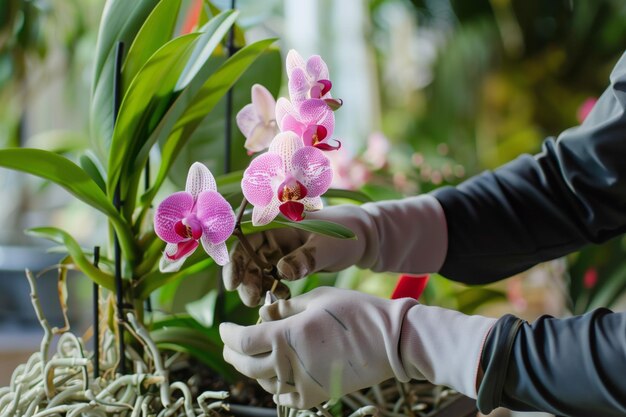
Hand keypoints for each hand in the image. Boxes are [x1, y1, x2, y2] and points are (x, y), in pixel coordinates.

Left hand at [219, 287, 416, 408]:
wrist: (392, 342)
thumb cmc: (356, 312)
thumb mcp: (317, 298)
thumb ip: (285, 308)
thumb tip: (263, 314)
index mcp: (286, 335)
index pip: (242, 341)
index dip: (228, 335)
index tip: (224, 328)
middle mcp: (288, 364)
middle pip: (246, 365)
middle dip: (233, 354)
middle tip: (230, 345)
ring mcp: (303, 384)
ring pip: (263, 382)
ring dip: (253, 368)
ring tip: (256, 355)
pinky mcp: (317, 396)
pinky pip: (285, 397)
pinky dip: (275, 386)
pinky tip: (277, 375)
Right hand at [223, 195, 446, 305]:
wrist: (362, 240)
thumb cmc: (344, 235)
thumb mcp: (325, 247)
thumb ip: (304, 259)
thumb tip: (280, 272)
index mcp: (277, 221)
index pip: (245, 238)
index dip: (235, 260)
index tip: (233, 282)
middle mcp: (272, 233)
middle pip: (247, 256)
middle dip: (245, 279)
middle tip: (253, 301)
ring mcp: (278, 248)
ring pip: (256, 269)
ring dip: (256, 286)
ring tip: (265, 303)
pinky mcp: (285, 261)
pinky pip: (269, 276)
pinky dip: (271, 288)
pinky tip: (283, 297)